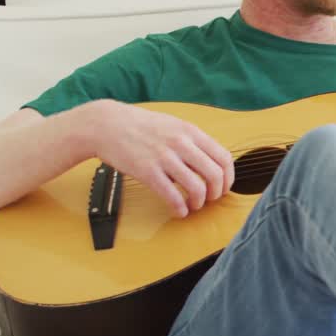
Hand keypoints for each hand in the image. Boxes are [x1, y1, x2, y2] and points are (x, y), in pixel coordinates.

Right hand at [83, 99, 234, 217]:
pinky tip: (178, 211)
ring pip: (196, 187)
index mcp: (191, 132)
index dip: (228, 177)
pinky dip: (179, 207)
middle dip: (217, 193)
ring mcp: (164, 157)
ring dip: (199, 202)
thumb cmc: (140, 126)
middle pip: (215, 175)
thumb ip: (193, 141)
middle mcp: (181, 144)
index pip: (223, 158)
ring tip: (193, 205)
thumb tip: (211, 161)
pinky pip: (171, 195)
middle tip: (210, 199)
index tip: (224, 187)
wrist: (107, 124)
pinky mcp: (147, 171)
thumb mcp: (174, 125)